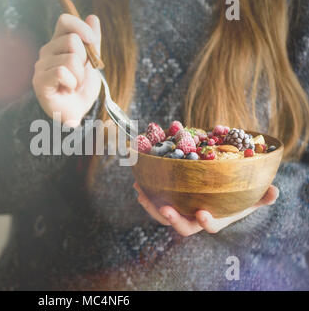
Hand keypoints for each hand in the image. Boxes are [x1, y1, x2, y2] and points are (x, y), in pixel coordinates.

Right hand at [32, 14, 101, 127]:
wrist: (77, 113)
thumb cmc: (81, 89)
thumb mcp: (92, 64)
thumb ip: (93, 43)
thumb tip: (93, 17)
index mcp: (58, 43)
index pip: (65, 21)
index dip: (81, 27)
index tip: (92, 41)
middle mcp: (46, 51)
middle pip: (73, 41)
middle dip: (85, 60)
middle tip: (80, 75)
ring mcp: (41, 66)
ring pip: (70, 59)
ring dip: (80, 76)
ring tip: (74, 85)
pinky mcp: (39, 81)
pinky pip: (61, 72)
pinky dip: (72, 83)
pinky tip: (68, 89)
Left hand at [133, 182, 278, 236]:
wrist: (219, 194)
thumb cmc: (236, 197)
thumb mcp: (251, 197)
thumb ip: (262, 197)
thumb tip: (274, 192)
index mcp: (214, 219)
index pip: (210, 226)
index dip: (206, 222)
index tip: (201, 212)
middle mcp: (195, 219)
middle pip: (182, 226)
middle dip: (172, 218)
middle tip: (164, 208)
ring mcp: (181, 212)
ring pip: (164, 216)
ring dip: (151, 206)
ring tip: (140, 193)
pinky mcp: (171, 203)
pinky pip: (156, 203)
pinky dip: (147, 195)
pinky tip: (139, 186)